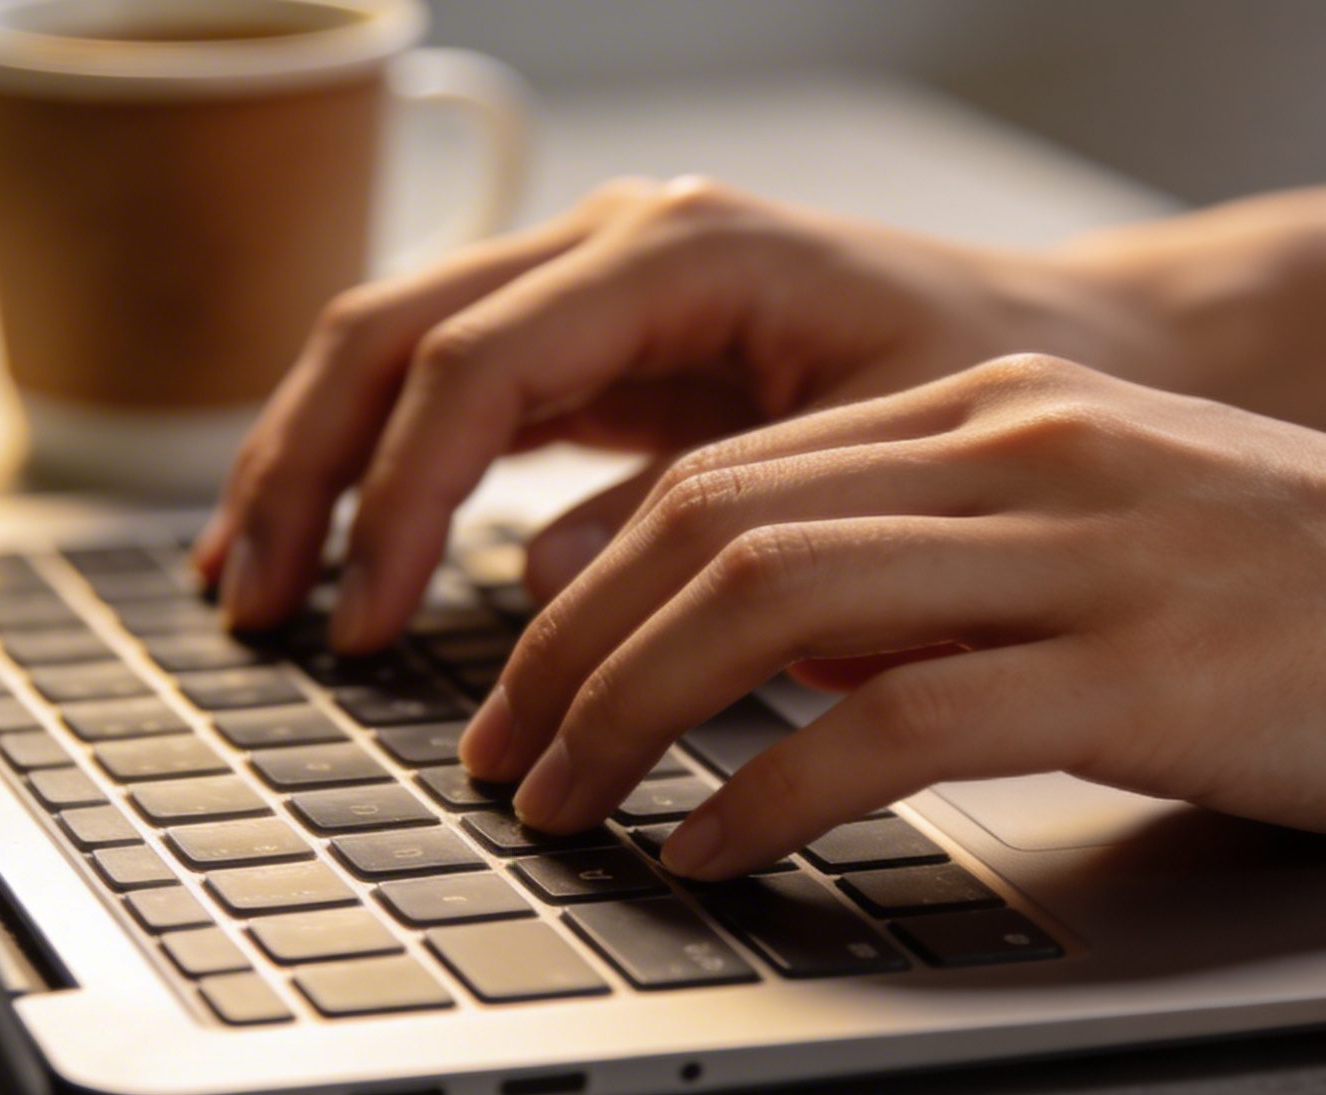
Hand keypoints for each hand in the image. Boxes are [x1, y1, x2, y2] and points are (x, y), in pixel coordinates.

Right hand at [193, 178, 1161, 643]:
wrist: (1076, 350)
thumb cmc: (1001, 391)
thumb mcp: (869, 468)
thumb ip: (709, 519)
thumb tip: (537, 582)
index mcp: (683, 249)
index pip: (471, 365)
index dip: (396, 500)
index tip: (364, 623)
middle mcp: (621, 240)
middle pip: (392, 333)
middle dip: (305, 470)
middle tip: (256, 605)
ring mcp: (602, 283)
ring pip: (396, 349)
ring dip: (311, 464)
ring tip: (250, 582)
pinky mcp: (607, 343)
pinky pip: (452, 391)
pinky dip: (379, 469)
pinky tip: (333, 550)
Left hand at [458, 354, 1325, 879]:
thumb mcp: (1139, 535)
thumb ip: (980, 567)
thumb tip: (821, 660)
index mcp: (1012, 413)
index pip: (731, 473)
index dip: (592, 578)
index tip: (527, 671)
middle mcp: (1027, 453)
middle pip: (708, 526)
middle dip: (565, 650)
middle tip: (502, 755)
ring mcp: (1086, 555)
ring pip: (768, 603)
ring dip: (627, 714)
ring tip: (561, 808)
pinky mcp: (1147, 676)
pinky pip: (896, 727)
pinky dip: (771, 794)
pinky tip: (715, 851)